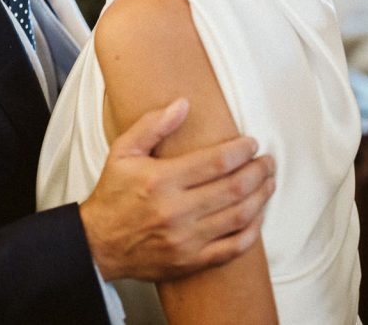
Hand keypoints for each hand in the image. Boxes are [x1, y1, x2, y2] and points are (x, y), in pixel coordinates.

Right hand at [79, 99, 275, 282]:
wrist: (99, 244)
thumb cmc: (113, 195)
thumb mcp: (123, 152)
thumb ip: (153, 125)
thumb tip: (183, 104)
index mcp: (161, 180)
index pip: (216, 162)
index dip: (241, 150)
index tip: (251, 144)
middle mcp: (177, 211)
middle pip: (234, 188)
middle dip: (258, 171)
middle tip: (267, 161)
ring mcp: (186, 239)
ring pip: (239, 216)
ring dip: (261, 197)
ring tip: (268, 183)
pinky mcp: (191, 261)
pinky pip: (233, 248)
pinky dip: (253, 231)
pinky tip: (258, 216)